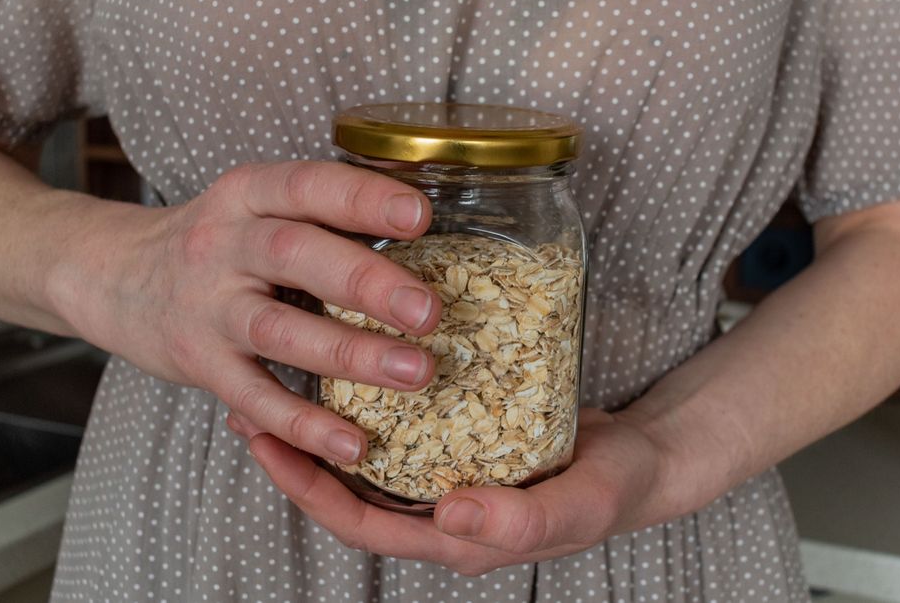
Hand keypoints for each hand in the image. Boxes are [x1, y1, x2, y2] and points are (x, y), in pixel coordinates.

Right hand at [52, 161, 441, 464]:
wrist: (110, 275)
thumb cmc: (213, 242)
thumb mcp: (254, 207)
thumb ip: (319, 215)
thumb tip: (420, 223)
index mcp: (248, 195)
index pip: (306, 186)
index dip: (362, 199)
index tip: (420, 216)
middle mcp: (224, 245)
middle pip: (295, 256)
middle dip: (365, 282)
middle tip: (427, 310)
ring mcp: (209, 308)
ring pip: (279, 330)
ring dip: (350, 354)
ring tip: (415, 372)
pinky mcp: (199, 363)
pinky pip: (254, 397)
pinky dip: (303, 424)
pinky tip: (351, 442)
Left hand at [227, 408, 671, 575]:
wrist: (646, 460)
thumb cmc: (615, 489)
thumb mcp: (576, 506)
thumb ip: (520, 519)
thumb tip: (451, 513)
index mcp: (455, 537)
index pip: (360, 523)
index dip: (307, 489)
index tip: (267, 442)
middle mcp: (440, 510)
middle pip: (349, 490)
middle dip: (298, 453)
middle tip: (253, 404)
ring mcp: (450, 475)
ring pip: (372, 456)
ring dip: (327, 424)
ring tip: (290, 377)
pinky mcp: (464, 440)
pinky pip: (404, 426)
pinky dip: (372, 401)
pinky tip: (357, 363)